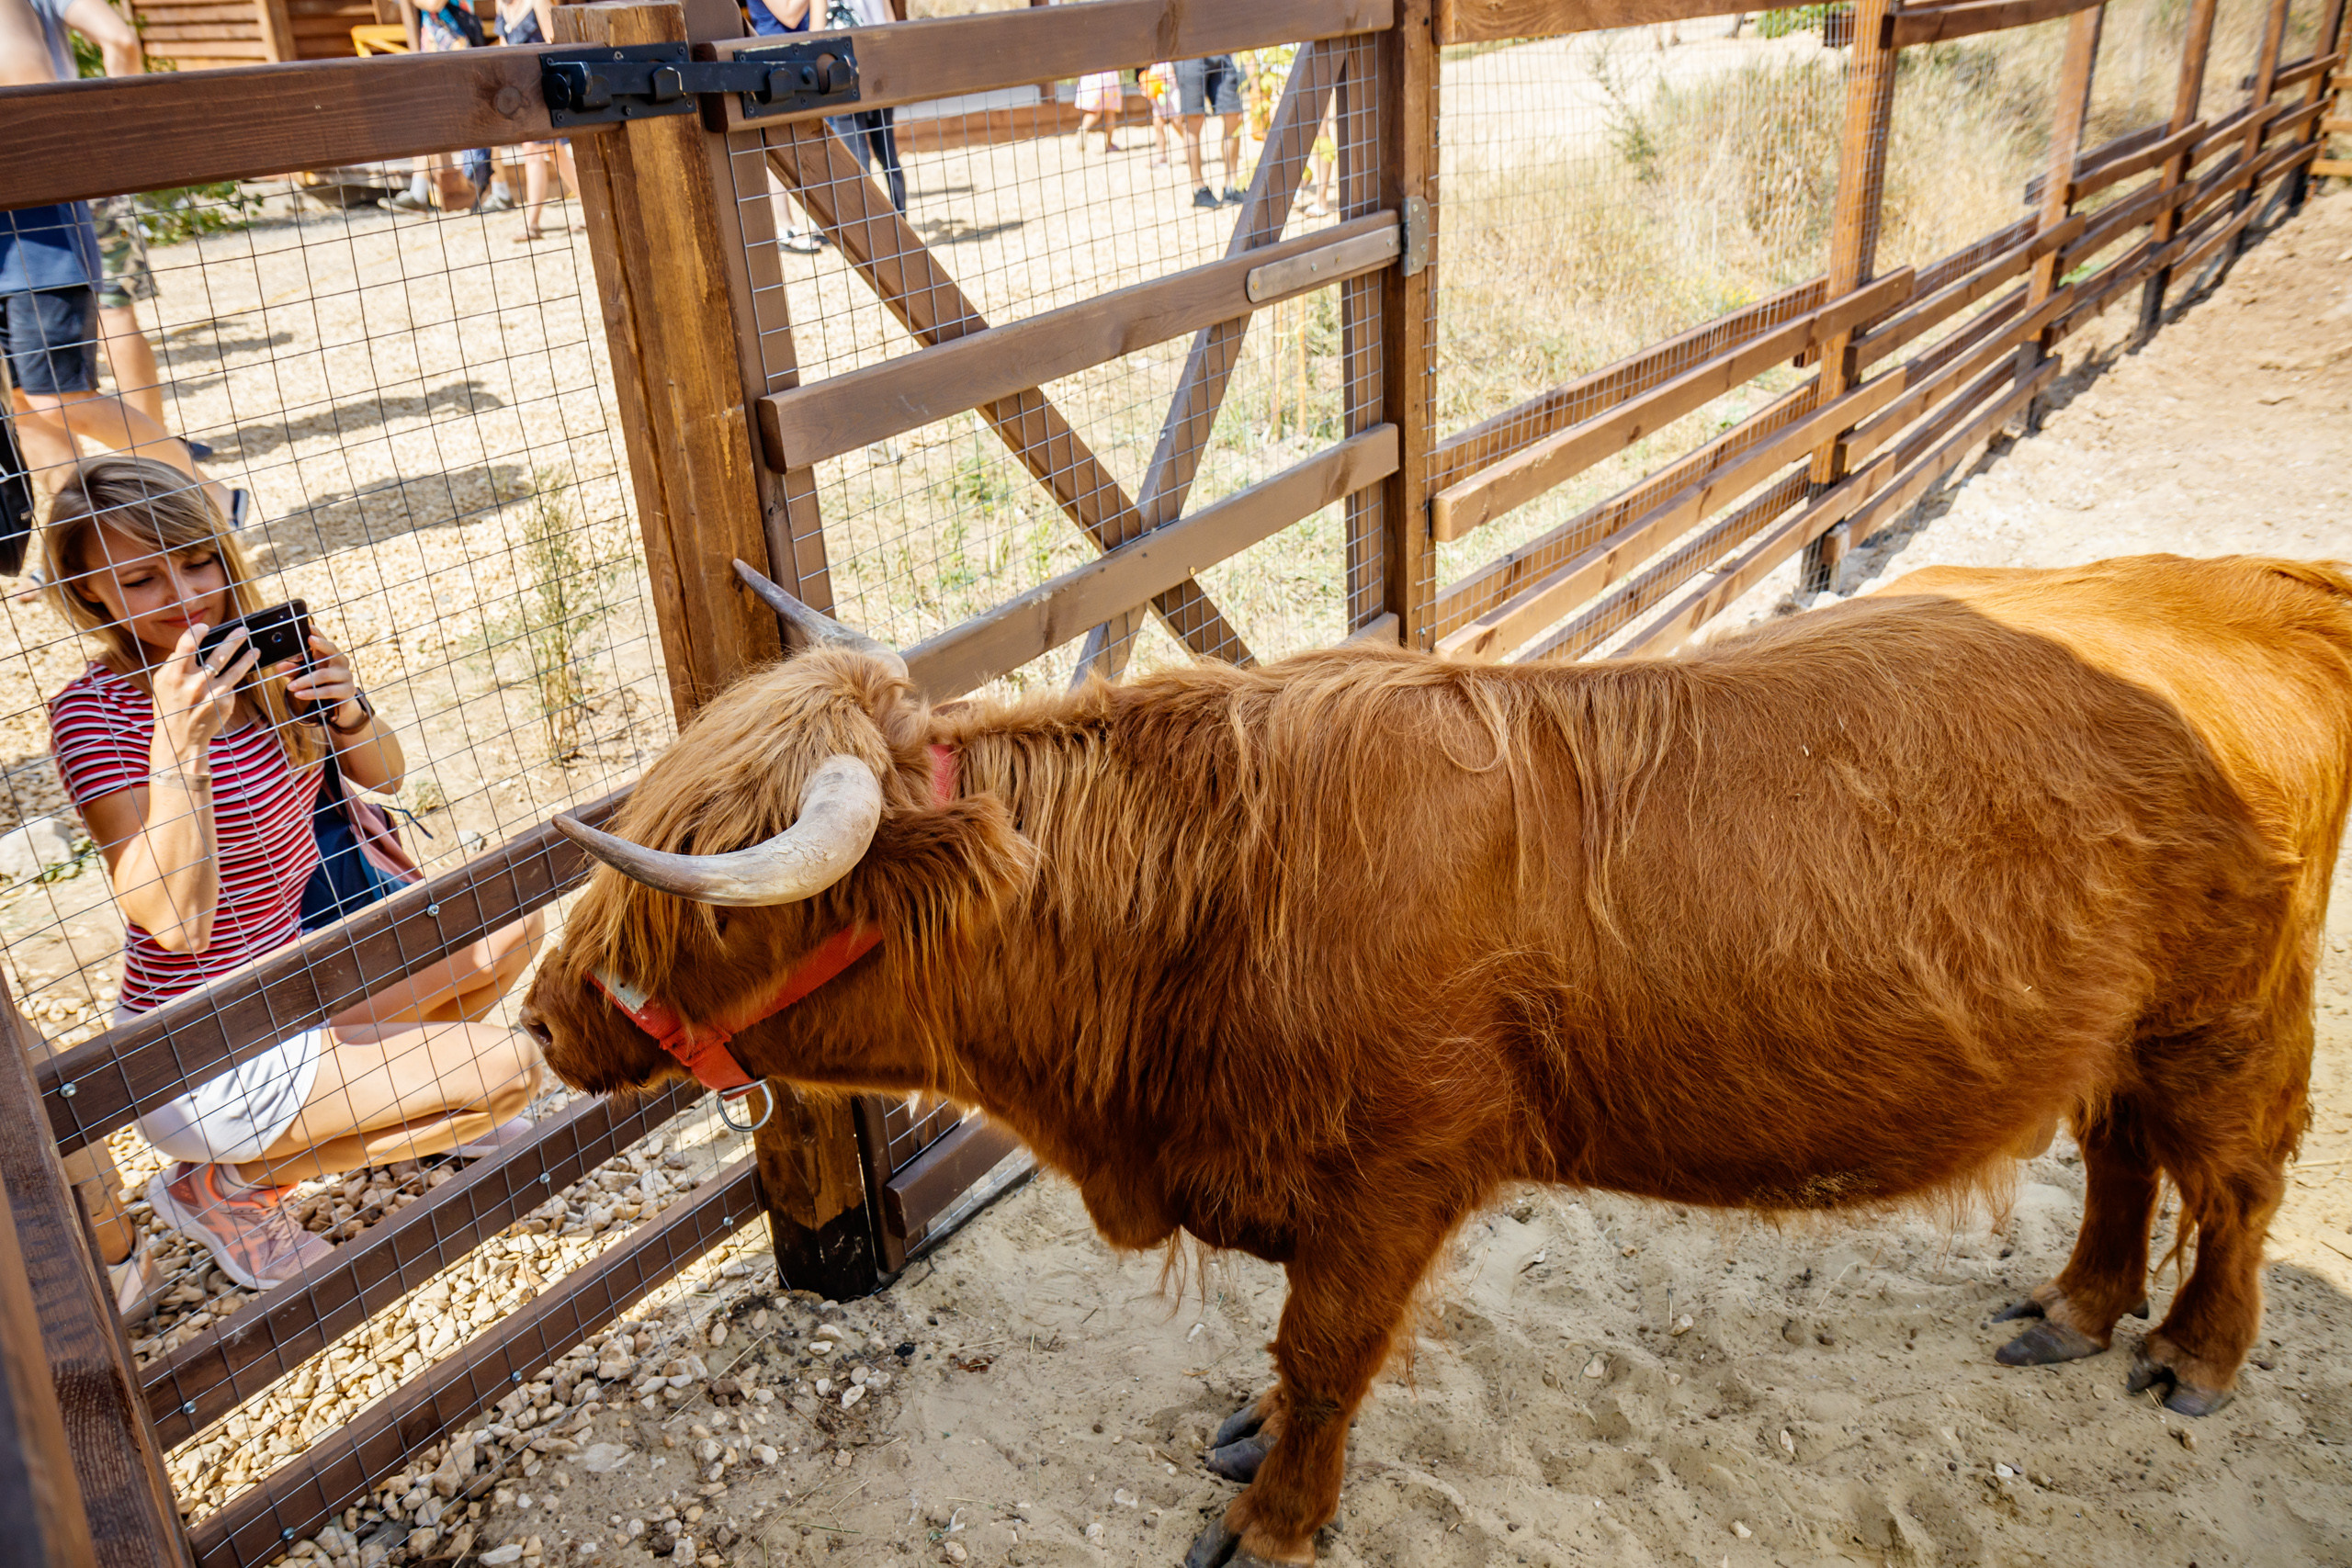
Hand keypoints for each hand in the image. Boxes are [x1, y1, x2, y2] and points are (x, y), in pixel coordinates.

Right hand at [155, 623, 255, 759]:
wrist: (181, 737)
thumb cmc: (170, 705)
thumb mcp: (162, 683)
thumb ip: (174, 663)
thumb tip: (192, 641)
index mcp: (174, 675)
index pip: (186, 646)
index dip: (196, 632)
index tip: (205, 626)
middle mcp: (194, 684)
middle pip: (218, 655)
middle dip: (233, 640)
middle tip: (243, 630)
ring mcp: (212, 694)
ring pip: (235, 670)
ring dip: (247, 658)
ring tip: (256, 649)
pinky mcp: (225, 703)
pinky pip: (231, 686)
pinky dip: (235, 679)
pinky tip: (241, 673)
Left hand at [285, 631, 361, 728]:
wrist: (337, 705)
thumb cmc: (318, 685)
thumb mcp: (302, 675)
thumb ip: (292, 670)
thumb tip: (280, 666)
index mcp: (329, 655)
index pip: (324, 641)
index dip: (318, 633)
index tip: (310, 627)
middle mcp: (340, 661)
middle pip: (332, 650)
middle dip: (320, 645)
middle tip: (309, 641)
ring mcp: (346, 675)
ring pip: (324, 674)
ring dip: (305, 681)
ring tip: (290, 686)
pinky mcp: (348, 690)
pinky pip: (329, 690)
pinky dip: (312, 693)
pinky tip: (300, 694)